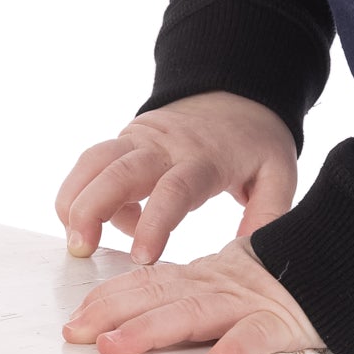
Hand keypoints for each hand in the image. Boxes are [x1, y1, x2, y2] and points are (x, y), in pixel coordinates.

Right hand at [56, 92, 296, 265]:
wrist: (239, 95)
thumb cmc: (256, 142)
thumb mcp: (279, 174)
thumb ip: (269, 213)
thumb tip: (249, 256)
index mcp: (205, 158)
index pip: (174, 189)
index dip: (154, 223)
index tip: (142, 258)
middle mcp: (166, 146)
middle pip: (119, 172)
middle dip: (94, 209)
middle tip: (83, 247)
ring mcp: (140, 138)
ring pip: (94, 162)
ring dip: (74, 199)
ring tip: (74, 241)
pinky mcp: (125, 139)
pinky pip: (92, 163)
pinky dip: (80, 191)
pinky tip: (89, 222)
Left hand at [61, 235, 326, 353]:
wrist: (344, 255)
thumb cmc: (284, 279)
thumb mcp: (230, 281)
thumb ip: (192, 292)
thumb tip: (142, 311)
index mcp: (205, 278)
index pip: (150, 283)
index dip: (111, 298)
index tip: (76, 316)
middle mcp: (218, 287)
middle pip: (159, 298)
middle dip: (114, 315)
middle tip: (76, 333)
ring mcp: (248, 304)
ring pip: (194, 314)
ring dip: (152, 330)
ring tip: (117, 346)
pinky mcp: (282, 323)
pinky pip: (256, 338)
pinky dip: (235, 352)